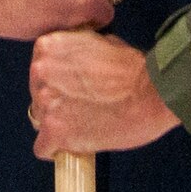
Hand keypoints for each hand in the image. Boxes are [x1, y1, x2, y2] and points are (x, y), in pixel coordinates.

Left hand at [28, 31, 179, 157]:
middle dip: (57, 103)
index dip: (58, 82)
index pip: (39, 71)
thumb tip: (74, 62)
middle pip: (38, 96)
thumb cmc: (134, 70)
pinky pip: (43, 148)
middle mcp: (41, 73)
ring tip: (86, 125)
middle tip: (83, 108)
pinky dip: (57, 149)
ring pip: (41, 122)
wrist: (152, 94)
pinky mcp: (55, 132)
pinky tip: (76, 144)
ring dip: (59, 125)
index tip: (73, 89)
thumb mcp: (100, 42)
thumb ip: (77, 52)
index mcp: (48, 48)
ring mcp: (46, 103)